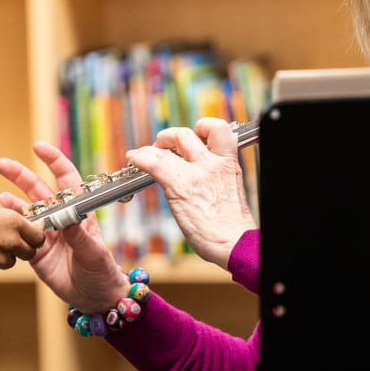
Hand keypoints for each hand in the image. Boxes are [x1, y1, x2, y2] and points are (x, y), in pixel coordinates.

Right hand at [0, 143, 128, 311]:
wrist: (95, 298)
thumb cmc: (102, 272)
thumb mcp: (94, 253)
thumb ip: (80, 236)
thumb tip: (70, 218)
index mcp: (78, 213)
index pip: (66, 180)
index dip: (54, 161)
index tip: (39, 147)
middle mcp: (61, 219)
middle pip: (38, 190)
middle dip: (20, 176)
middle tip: (2, 165)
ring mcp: (47, 234)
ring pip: (25, 211)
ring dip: (10, 202)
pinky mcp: (36, 252)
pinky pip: (19, 235)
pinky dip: (7, 226)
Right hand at [0, 198, 45, 273]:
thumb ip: (2, 209)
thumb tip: (11, 212)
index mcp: (12, 222)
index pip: (39, 234)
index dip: (35, 232)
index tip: (29, 228)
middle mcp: (10, 242)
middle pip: (31, 251)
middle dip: (25, 246)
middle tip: (14, 237)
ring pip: (14, 260)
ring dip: (8, 253)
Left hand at [124, 118, 254, 269]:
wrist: (235, 243)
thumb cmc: (233, 229)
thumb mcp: (229, 193)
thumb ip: (216, 181)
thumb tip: (200, 183)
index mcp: (228, 164)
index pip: (218, 129)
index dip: (203, 127)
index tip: (194, 135)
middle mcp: (213, 163)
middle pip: (186, 133)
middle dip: (170, 136)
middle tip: (162, 146)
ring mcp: (196, 172)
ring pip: (167, 144)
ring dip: (151, 147)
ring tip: (142, 153)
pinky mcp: (179, 185)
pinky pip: (154, 163)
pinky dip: (140, 158)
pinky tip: (134, 159)